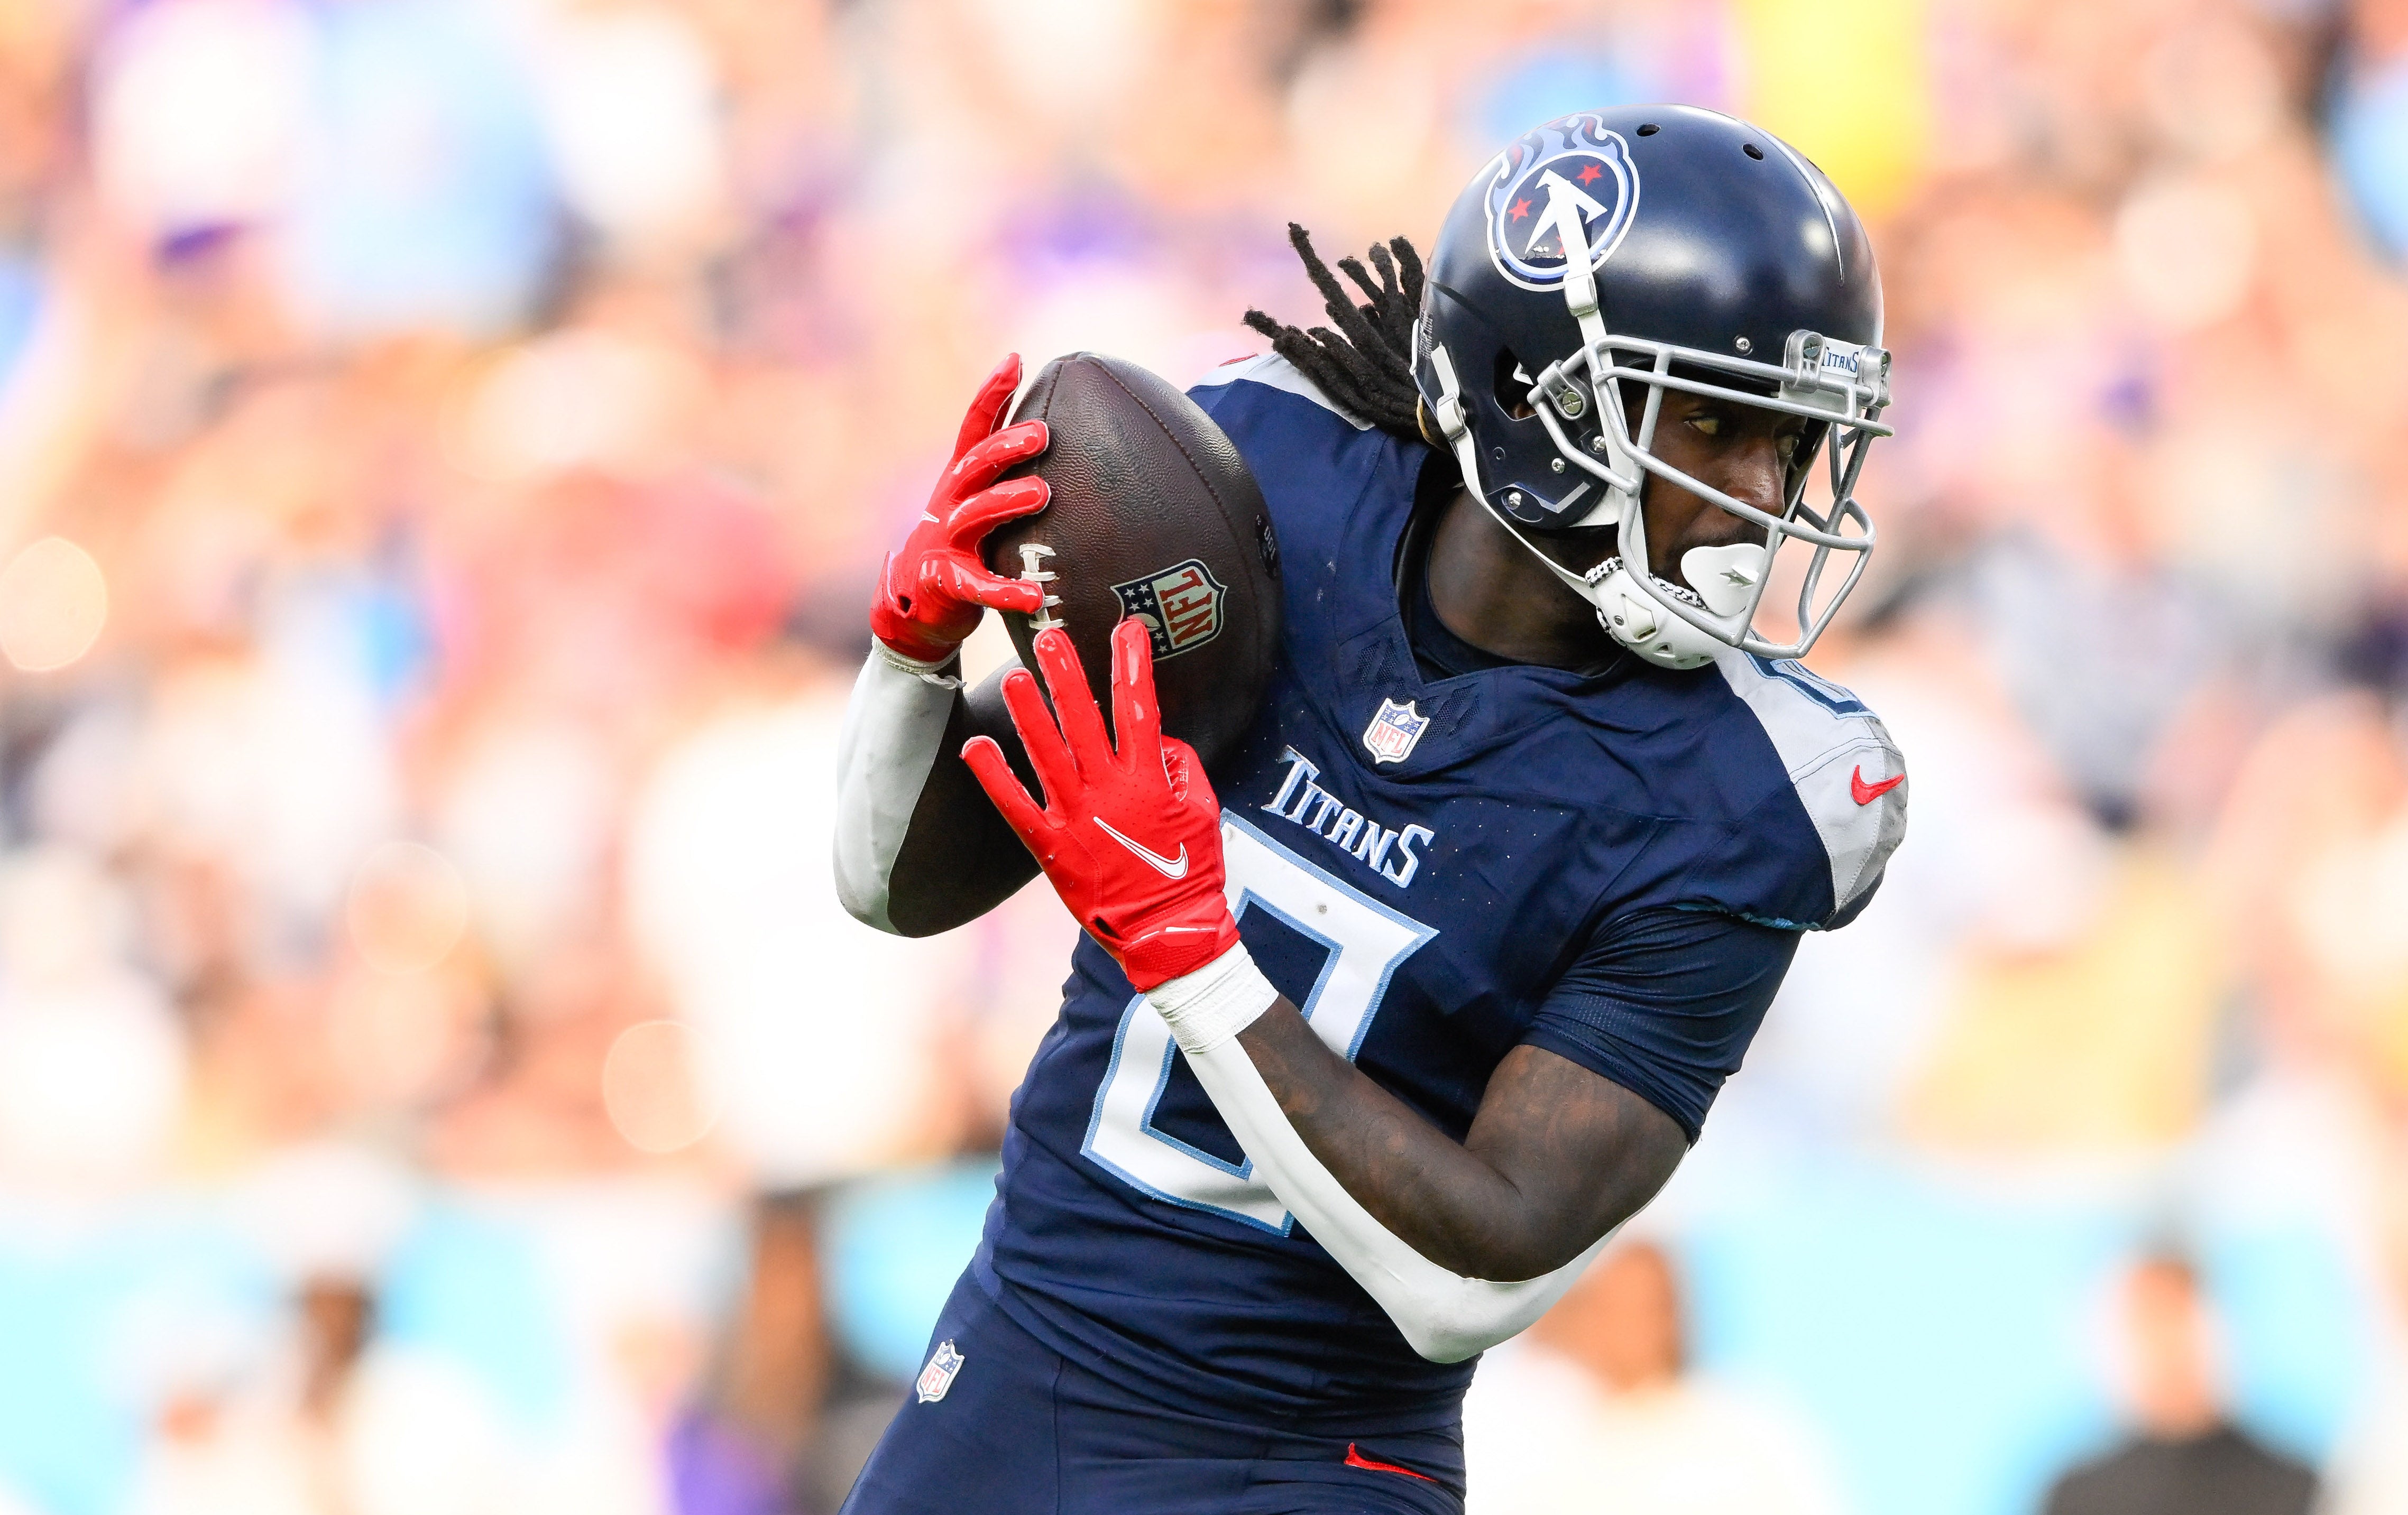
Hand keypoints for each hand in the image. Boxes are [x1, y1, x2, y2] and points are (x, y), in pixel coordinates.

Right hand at [870, 354, 1051, 664]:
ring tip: (1042, 493)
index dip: (992, 394)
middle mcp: (951, 502)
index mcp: (961, 478)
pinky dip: (1006, 591)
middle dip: (1005, 446)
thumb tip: (1062, 432)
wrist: (918, 602)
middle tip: (1042, 434)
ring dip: (1007, 501)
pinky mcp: (948, 582)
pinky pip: (978, 586)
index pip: (974, 427)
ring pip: (975, 515)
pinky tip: (1035, 596)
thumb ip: (1010, 472)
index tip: (1016, 360)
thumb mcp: (981, 500)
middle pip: (974, 464)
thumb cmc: (964, 544)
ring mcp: (946, 541)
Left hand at [961, 620, 1239, 989]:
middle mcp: (1109, 789)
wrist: (1168, 931)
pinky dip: (994, 776)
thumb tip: (1158, 737)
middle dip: (1066, 673)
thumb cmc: (1191, 869)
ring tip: (1012, 676)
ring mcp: (1076, 816)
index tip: (1126, 628)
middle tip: (1048, 636)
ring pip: (1046, 753)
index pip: (1138, 706)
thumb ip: (1181, 765)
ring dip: (1028, 713)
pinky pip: (1016, 805)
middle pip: (1082, 719)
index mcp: (1148, 778)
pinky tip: (976, 748)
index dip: (1132, 664)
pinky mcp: (1051, 846)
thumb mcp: (1202, 809)